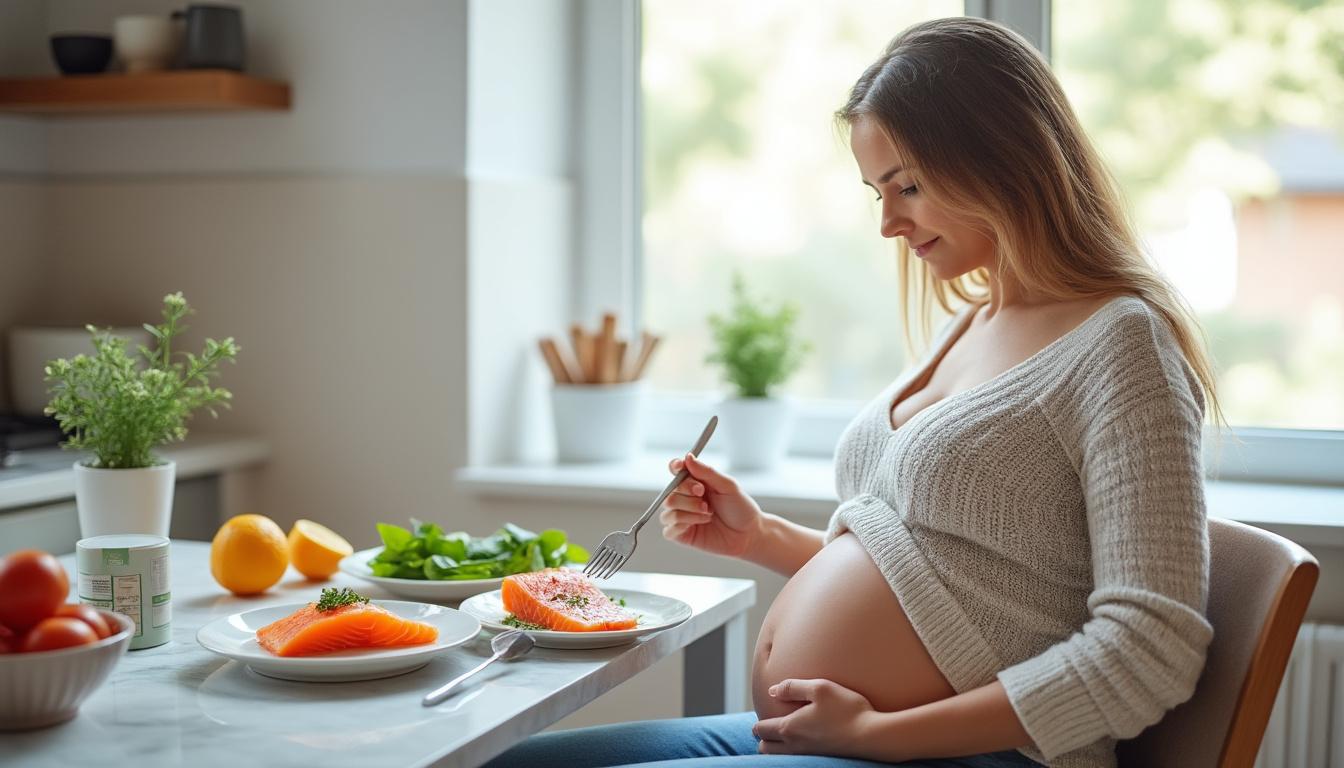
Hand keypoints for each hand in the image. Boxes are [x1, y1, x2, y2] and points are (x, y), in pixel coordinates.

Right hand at [659, 452, 762, 558]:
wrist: (749, 533)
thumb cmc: (740, 508)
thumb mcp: (727, 486)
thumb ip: (707, 472)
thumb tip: (688, 457)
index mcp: (695, 483)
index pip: (676, 471)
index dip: (674, 467)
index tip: (679, 466)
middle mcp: (685, 499)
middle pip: (670, 491)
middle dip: (687, 492)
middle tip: (703, 495)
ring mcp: (682, 517)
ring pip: (668, 508)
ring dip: (689, 509)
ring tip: (708, 513)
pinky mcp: (681, 535)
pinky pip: (669, 529)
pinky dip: (684, 524)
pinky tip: (702, 523)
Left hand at [752, 679, 883, 758]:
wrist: (873, 737)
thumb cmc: (847, 709)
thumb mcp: (820, 688)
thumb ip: (793, 687)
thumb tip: (773, 691)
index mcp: (789, 728)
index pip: (760, 730)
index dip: (758, 723)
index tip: (765, 716)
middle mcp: (794, 746)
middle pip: (765, 749)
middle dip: (764, 738)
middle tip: (774, 726)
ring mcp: (807, 756)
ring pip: (779, 757)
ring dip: (777, 748)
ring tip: (788, 734)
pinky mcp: (820, 761)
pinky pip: (796, 760)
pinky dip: (793, 753)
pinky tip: (807, 741)